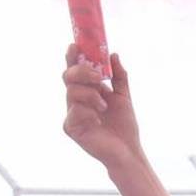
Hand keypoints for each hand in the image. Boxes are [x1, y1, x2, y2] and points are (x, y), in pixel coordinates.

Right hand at [63, 47, 144, 169]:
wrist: (128, 150)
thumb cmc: (124, 125)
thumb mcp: (124, 96)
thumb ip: (119, 76)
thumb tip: (113, 55)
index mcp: (86, 90)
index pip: (75, 69)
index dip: (73, 56)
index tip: (76, 45)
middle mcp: (76, 100)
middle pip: (68, 76)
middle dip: (83, 72)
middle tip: (98, 77)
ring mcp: (71, 114)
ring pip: (72, 92)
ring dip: (90, 96)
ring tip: (104, 107)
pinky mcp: (71, 127)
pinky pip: (74, 111)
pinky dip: (88, 113)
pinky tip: (98, 121)